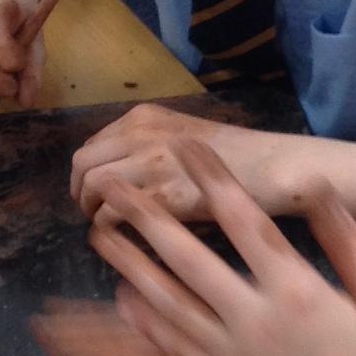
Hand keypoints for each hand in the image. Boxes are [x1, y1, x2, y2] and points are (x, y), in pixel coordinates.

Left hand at [70, 105, 309, 224]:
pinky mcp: (163, 195)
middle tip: (92, 213)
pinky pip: (114, 214)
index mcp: (145, 117)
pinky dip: (111, 229)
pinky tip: (126, 238)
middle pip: (82, 162)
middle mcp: (141, 134)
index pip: (93, 143)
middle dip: (80, 192)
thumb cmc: (238, 157)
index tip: (96, 193)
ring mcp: (151, 162)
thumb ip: (153, 145)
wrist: (275, 167)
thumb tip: (123, 173)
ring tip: (107, 228)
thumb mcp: (185, 137)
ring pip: (93, 187)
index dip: (88, 172)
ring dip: (91, 211)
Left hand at [86, 143, 355, 355]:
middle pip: (187, 258)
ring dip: (130, 266)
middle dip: (146, 218)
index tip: (184, 148)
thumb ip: (347, 239)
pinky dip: (146, 321)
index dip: (210, 178)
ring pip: (168, 303)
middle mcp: (255, 321)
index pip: (242, 219)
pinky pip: (175, 348)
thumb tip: (315, 185)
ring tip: (101, 235)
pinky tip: (125, 298)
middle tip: (113, 188)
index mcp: (298, 291)